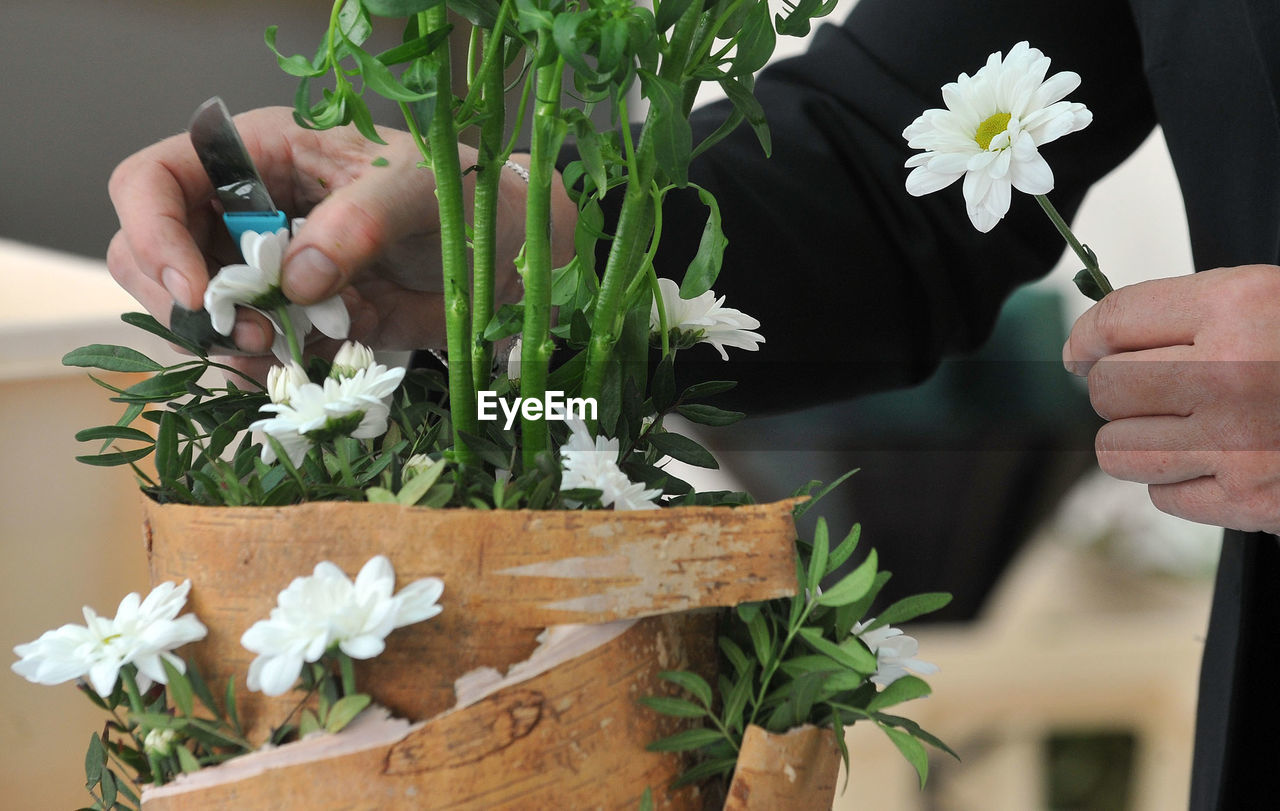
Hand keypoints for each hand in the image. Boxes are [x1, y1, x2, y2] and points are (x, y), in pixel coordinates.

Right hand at [107, 107, 550, 372]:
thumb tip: (295, 277)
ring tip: (274, 355)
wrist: (508, 257)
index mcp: (260, 152)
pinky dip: (251, 369)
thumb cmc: (464, 197)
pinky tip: (290, 370)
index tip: (197, 289)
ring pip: (188, 310)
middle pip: (147, 254)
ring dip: (214, 343)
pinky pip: (240, 349)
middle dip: (181, 303)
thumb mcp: (420, 189)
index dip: (154, 233)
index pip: (154, 180)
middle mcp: (245, 209)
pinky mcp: (291, 319)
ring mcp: (262, 268)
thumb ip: (360, 222)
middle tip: (248, 336)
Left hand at [1064, 264, 1279, 533]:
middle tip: (1146, 389)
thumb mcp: (1273, 302)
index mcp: (1240, 306)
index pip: (1113, 321)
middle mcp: (1231, 372)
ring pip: (1118, 449)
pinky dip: (1177, 482)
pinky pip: (1163, 495)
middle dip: (1116, 389)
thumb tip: (1097, 342)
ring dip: (1135, 438)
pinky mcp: (1250, 500)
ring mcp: (1238, 443)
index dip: (1086, 338)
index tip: (1083, 351)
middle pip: (1106, 389)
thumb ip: (1193, 315)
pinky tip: (1215, 461)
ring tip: (1175, 426)